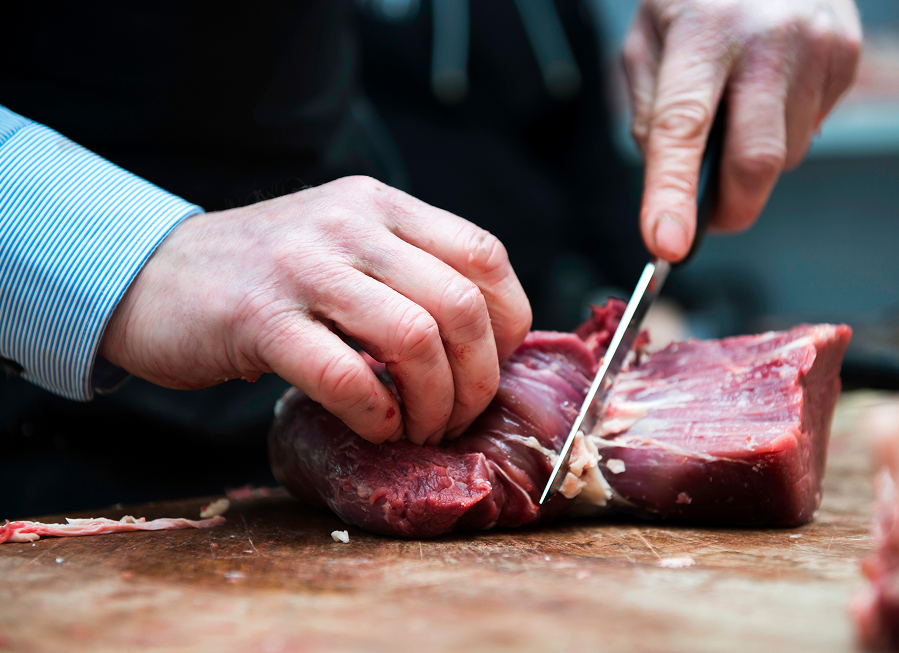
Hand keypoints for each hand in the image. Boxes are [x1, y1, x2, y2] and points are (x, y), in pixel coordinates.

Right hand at [99, 176, 531, 445]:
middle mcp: (350, 224)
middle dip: (477, 380)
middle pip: (459, 306)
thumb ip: (408, 270)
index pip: (484, 256)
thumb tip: (487, 341)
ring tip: (419, 430)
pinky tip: (375, 428)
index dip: (509, 322)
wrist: (154, 276)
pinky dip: (376, 415)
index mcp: (381, 205)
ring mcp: (304, 266)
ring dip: (433, 405)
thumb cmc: (268, 278)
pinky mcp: (259, 317)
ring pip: (414, 340)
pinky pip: (346, 376)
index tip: (495, 366)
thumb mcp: (345, 246)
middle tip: (458, 418)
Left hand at [623, 0, 861, 261]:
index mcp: (705, 32)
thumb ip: (650, 114)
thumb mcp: (647, 42)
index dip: (673, 193)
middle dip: (730, 209)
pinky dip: (782, 132)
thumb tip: (666, 185)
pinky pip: (811, 132)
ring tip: (736, 112)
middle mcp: (769, 40)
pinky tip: (768, 93)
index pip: (684, 127)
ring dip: (753, 162)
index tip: (667, 243)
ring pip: (786, 156)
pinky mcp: (847, 58)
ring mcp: (818, 48)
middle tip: (708, 217)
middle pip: (756, 161)